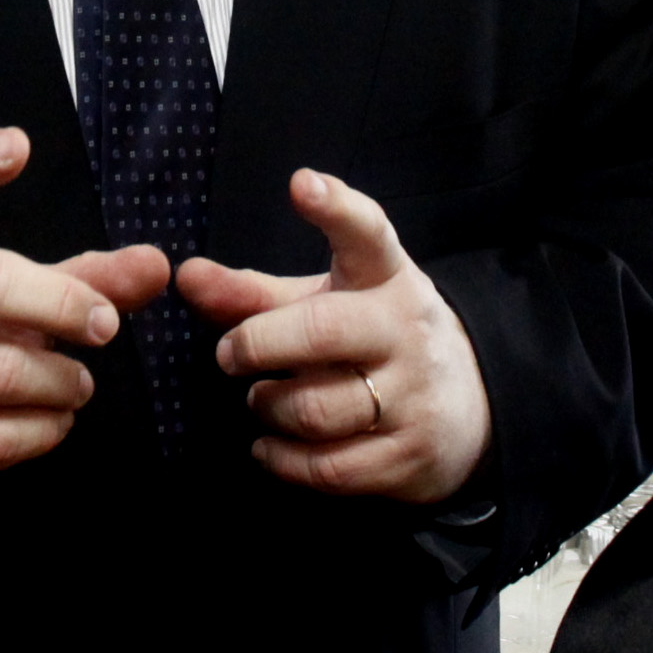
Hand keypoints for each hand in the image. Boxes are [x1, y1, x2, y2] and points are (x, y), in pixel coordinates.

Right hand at [0, 127, 171, 501]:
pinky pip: (2, 436)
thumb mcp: (13, 293)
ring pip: (7, 372)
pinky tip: (49, 418)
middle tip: (106, 325)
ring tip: (75, 384)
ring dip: (65, 382)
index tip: (15, 145)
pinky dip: (46, 430)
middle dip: (62, 305)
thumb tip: (159, 266)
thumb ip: (85, 279)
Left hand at [180, 170, 491, 503]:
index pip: (367, 234)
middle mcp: (405, 331)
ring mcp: (413, 396)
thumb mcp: (323, 302)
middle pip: (320, 332)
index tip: (302, 184)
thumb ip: (252, 294)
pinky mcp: (408, 456)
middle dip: (257, 345)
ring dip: (267, 407)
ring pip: (315, 408)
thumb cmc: (371, 340)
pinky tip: (269, 445)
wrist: (467, 407)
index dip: (336, 209)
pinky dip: (282, 460)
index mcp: (386, 278)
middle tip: (230, 355)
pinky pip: (328, 467)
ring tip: (260, 400)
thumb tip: (185, 276)